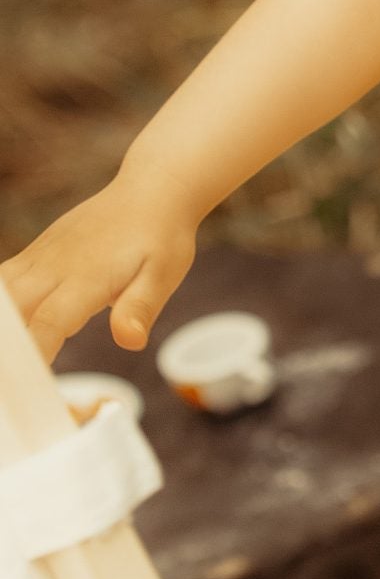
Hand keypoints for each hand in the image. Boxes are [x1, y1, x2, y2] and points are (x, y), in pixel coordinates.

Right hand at [0, 169, 198, 367]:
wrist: (151, 192)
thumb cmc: (161, 238)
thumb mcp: (163, 274)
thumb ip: (140, 307)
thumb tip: (130, 340)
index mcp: (86, 277)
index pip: (49, 322)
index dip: (35, 353)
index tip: (28, 386)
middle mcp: (54, 266)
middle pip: (11, 309)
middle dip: (6, 346)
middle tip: (9, 384)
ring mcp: (40, 258)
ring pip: (1, 293)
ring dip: (1, 326)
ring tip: (7, 361)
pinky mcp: (34, 255)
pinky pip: (3, 282)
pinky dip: (0, 308)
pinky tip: (7, 331)